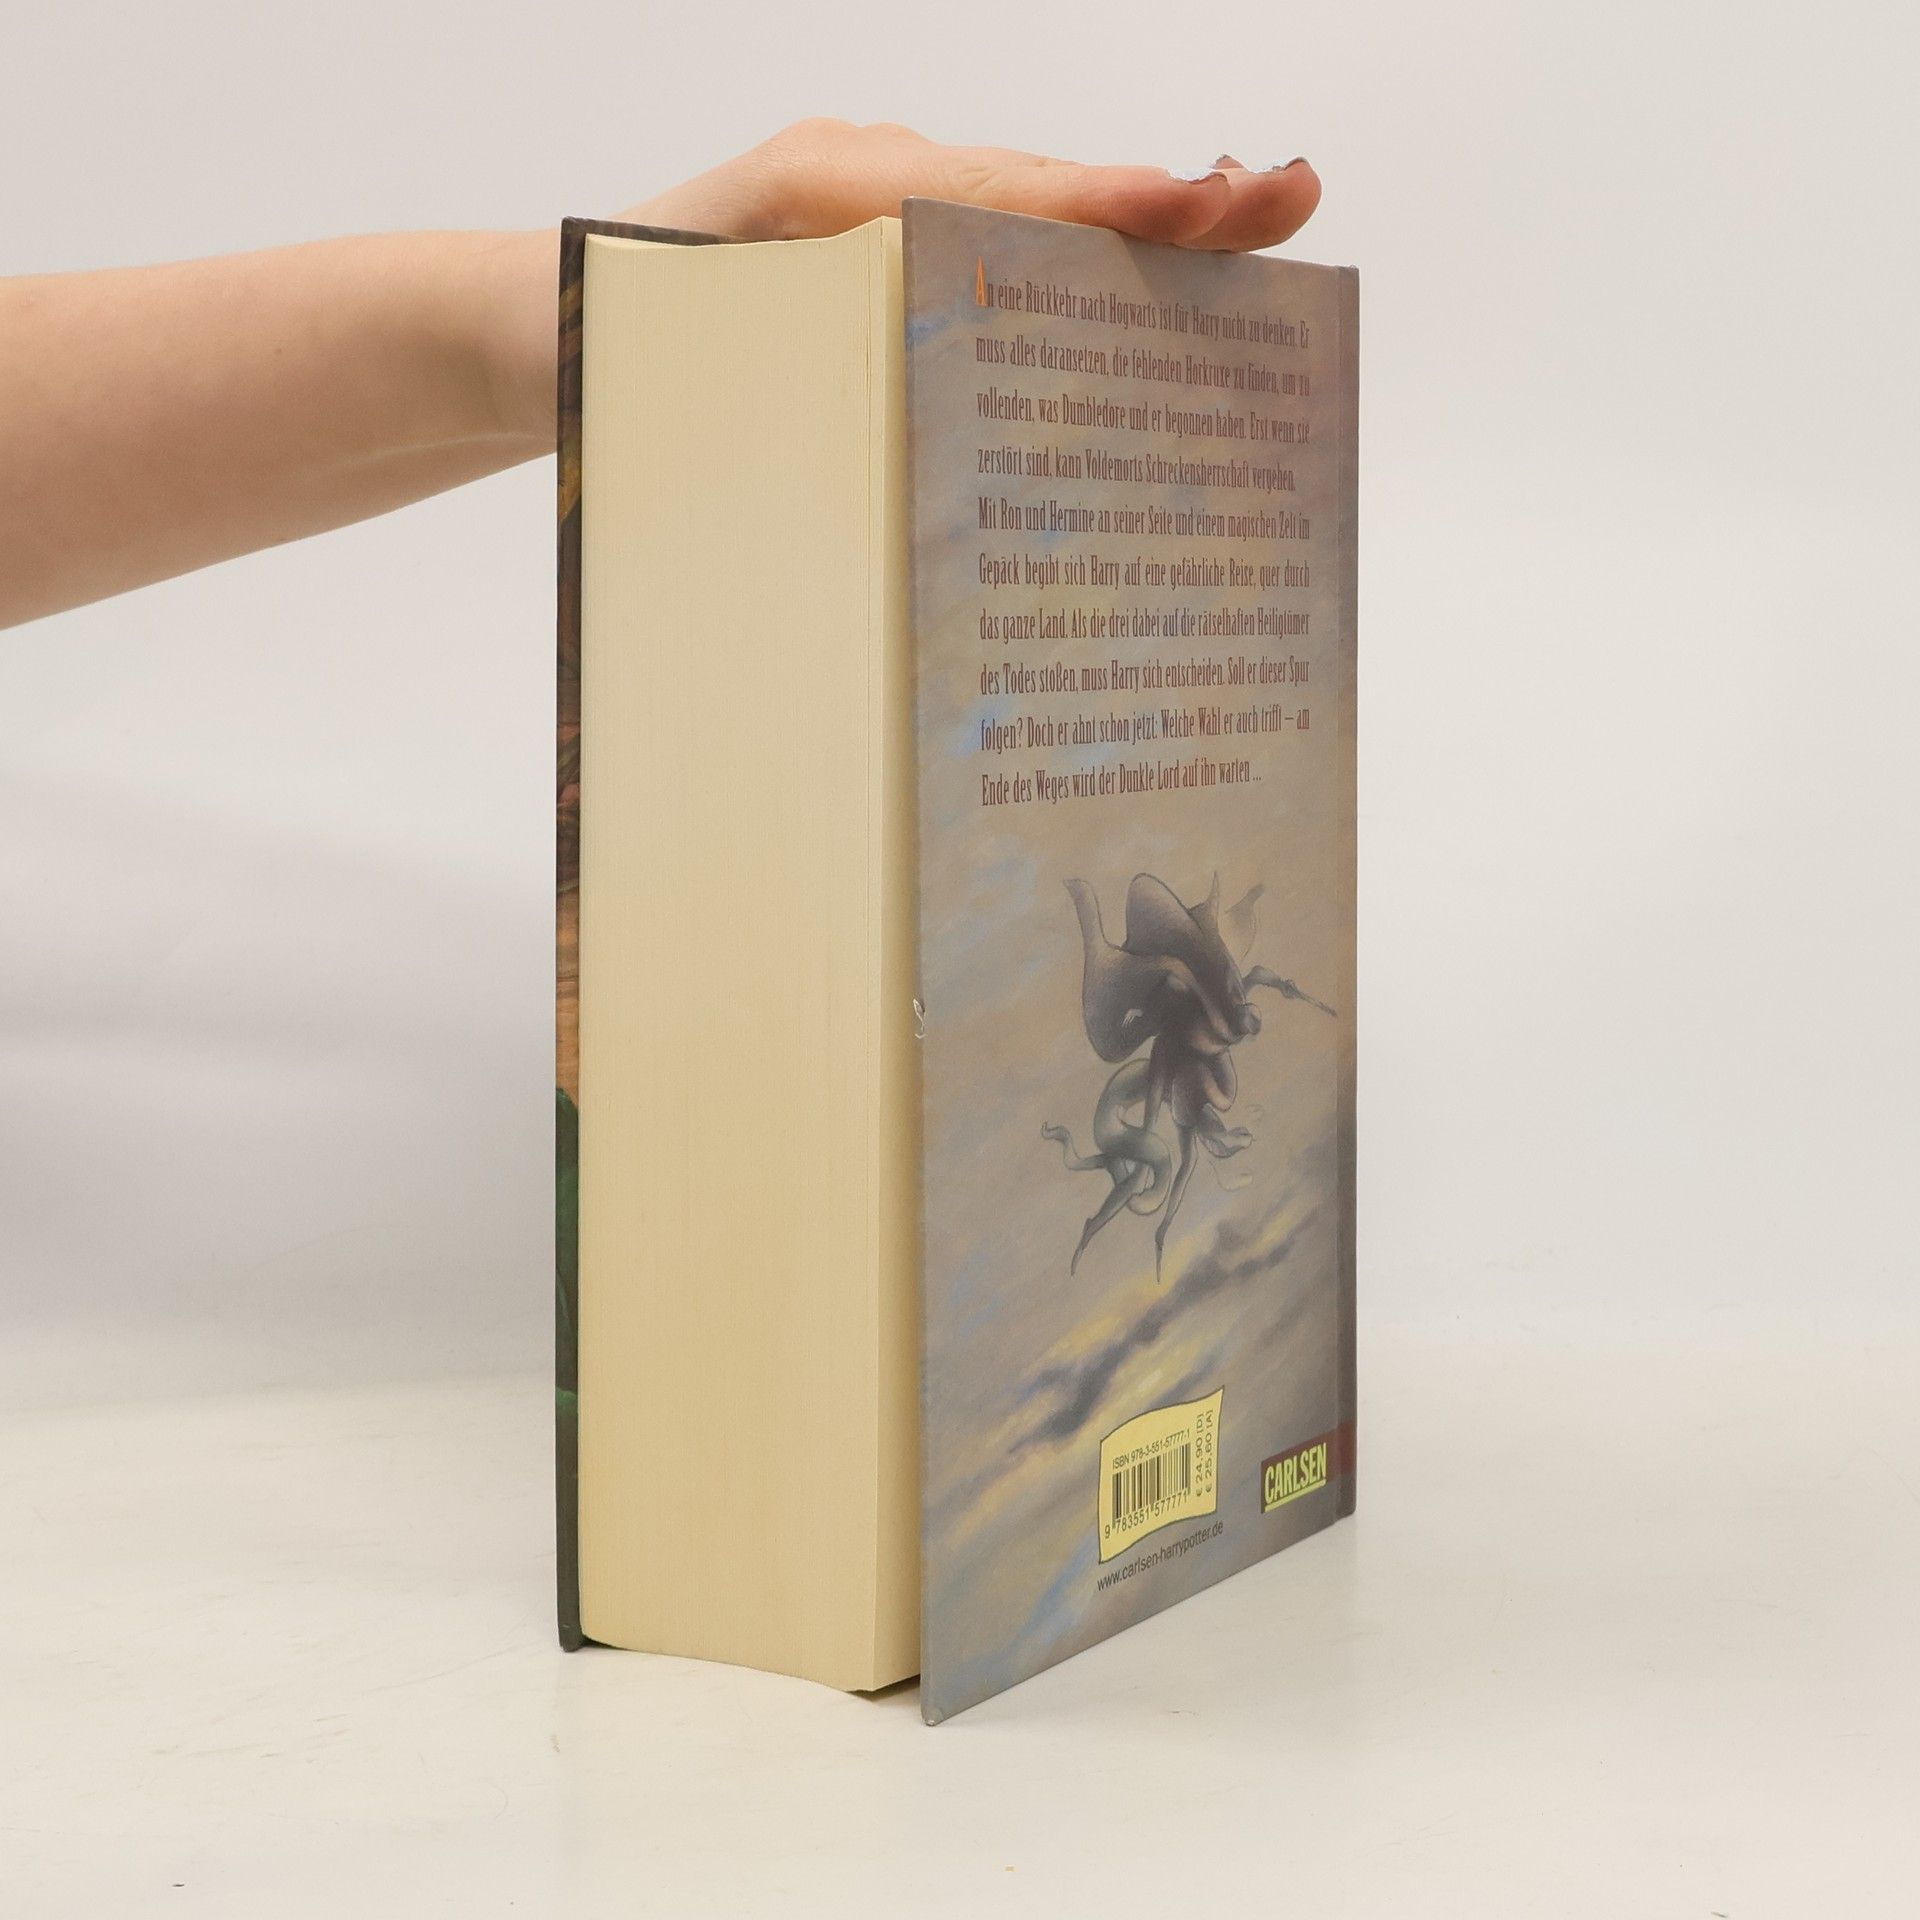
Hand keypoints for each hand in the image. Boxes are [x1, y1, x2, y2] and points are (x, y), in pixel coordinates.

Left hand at [484, 125, 1320, 443]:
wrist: (509, 335)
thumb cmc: (583, 335)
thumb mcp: (672, 332)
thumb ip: (789, 330)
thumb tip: (914, 364)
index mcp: (832, 190)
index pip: (1006, 197)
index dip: (1116, 209)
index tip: (1216, 203)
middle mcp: (867, 190)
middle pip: (1042, 197)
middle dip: (1164, 209)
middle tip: (1285, 198)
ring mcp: (870, 225)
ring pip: (1023, 233)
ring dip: (1129, 251)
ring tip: (1245, 249)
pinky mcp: (865, 274)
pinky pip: (981, 276)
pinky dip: (1060, 297)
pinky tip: (1125, 339)